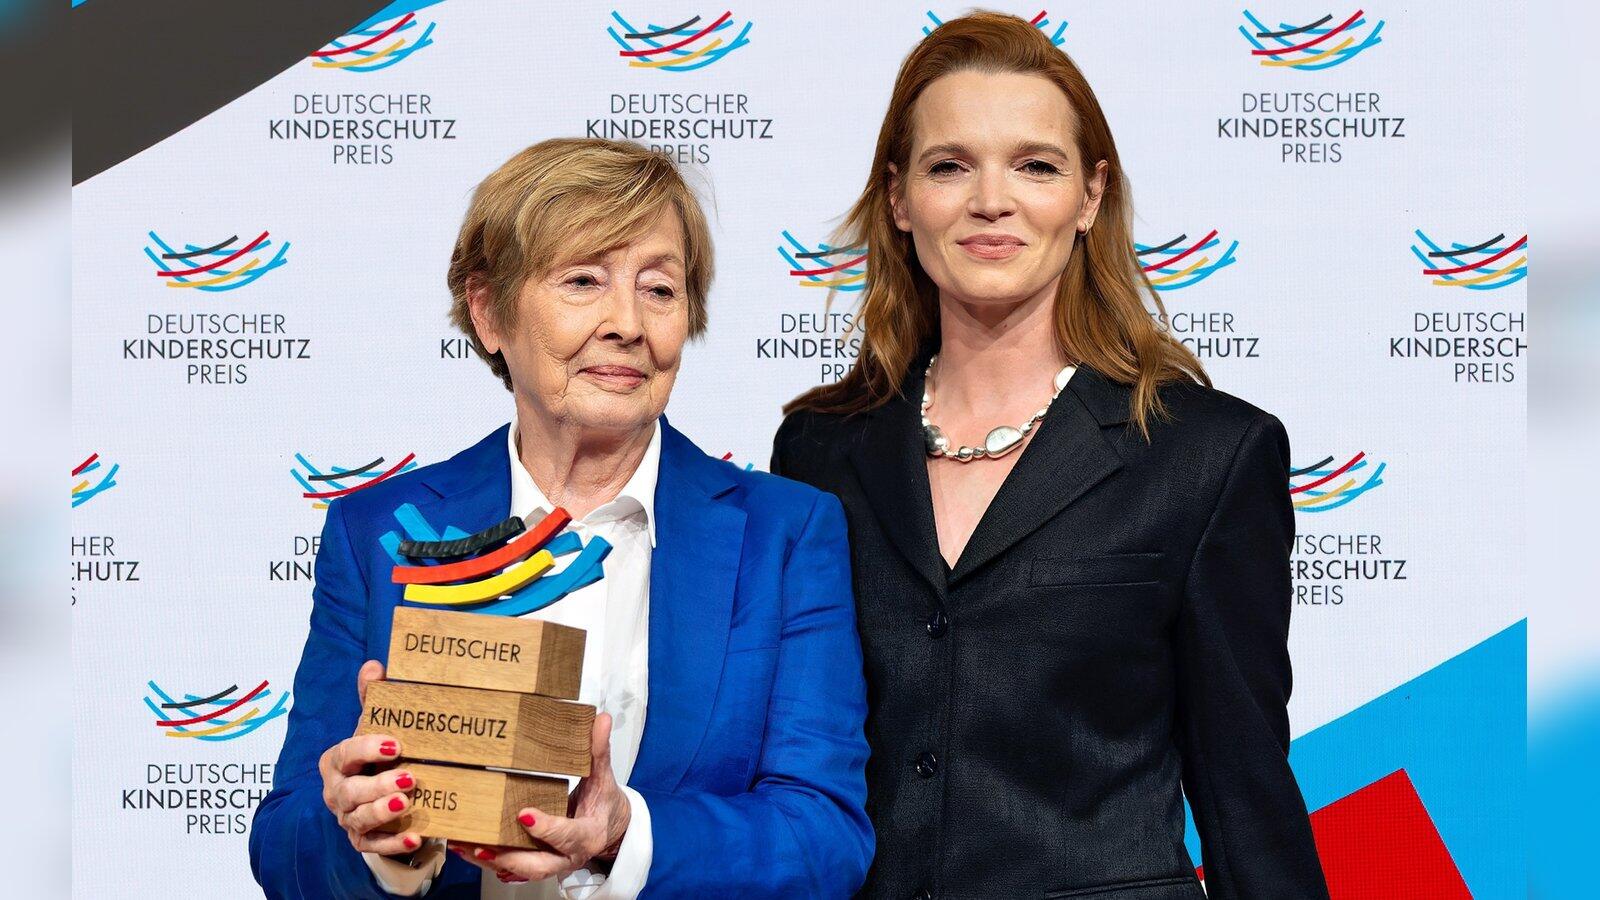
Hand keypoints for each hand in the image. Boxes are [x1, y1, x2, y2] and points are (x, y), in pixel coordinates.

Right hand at [317, 660, 422, 855]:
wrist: (369, 793)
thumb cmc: (372, 756)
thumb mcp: (371, 726)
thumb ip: (371, 699)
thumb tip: (374, 665)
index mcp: (336, 762)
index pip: (345, 754)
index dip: (367, 749)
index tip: (395, 744)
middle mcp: (337, 792)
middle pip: (350, 792)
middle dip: (377, 786)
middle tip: (409, 777)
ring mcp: (347, 819)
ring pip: (360, 820)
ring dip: (383, 812)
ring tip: (406, 802)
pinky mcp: (362, 841)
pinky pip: (374, 846)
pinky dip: (394, 843)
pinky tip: (415, 838)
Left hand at [448, 712, 630, 883]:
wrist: (606, 828)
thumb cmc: (603, 802)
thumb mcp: (603, 777)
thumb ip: (598, 750)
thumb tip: (602, 720)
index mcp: (587, 834)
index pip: (567, 835)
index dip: (547, 828)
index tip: (524, 815)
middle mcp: (568, 855)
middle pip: (539, 865)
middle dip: (510, 858)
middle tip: (485, 845)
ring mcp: (551, 863)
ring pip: (519, 871)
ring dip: (491, 861)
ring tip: (465, 847)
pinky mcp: (536, 863)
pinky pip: (511, 868)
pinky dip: (490, 860)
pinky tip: (467, 849)